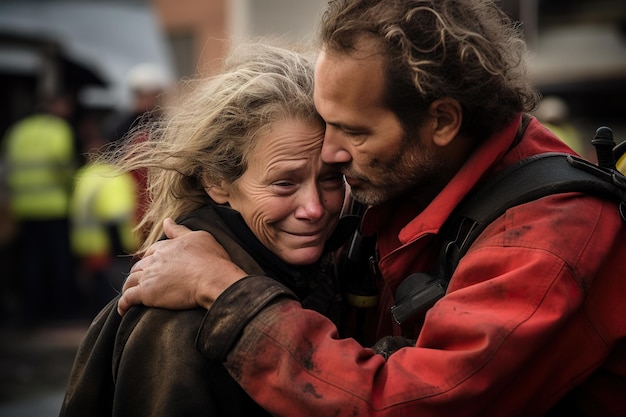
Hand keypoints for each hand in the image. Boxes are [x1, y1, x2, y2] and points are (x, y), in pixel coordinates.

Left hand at [117, 218, 247, 315]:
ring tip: (130, 296)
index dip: (150, 259)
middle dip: (138, 274)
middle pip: (138, 267)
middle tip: (141, 283)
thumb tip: (167, 221)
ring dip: (129, 288)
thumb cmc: (210, 258)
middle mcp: (153, 260)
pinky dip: (123, 304)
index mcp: (164, 247)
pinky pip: (128, 299)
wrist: (212, 278)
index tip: (152, 266)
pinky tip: (123, 310)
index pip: (150, 252)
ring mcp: (148, 277)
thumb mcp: (198, 237)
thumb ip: (179, 230)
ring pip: (130, 282)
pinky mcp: (146, 294)